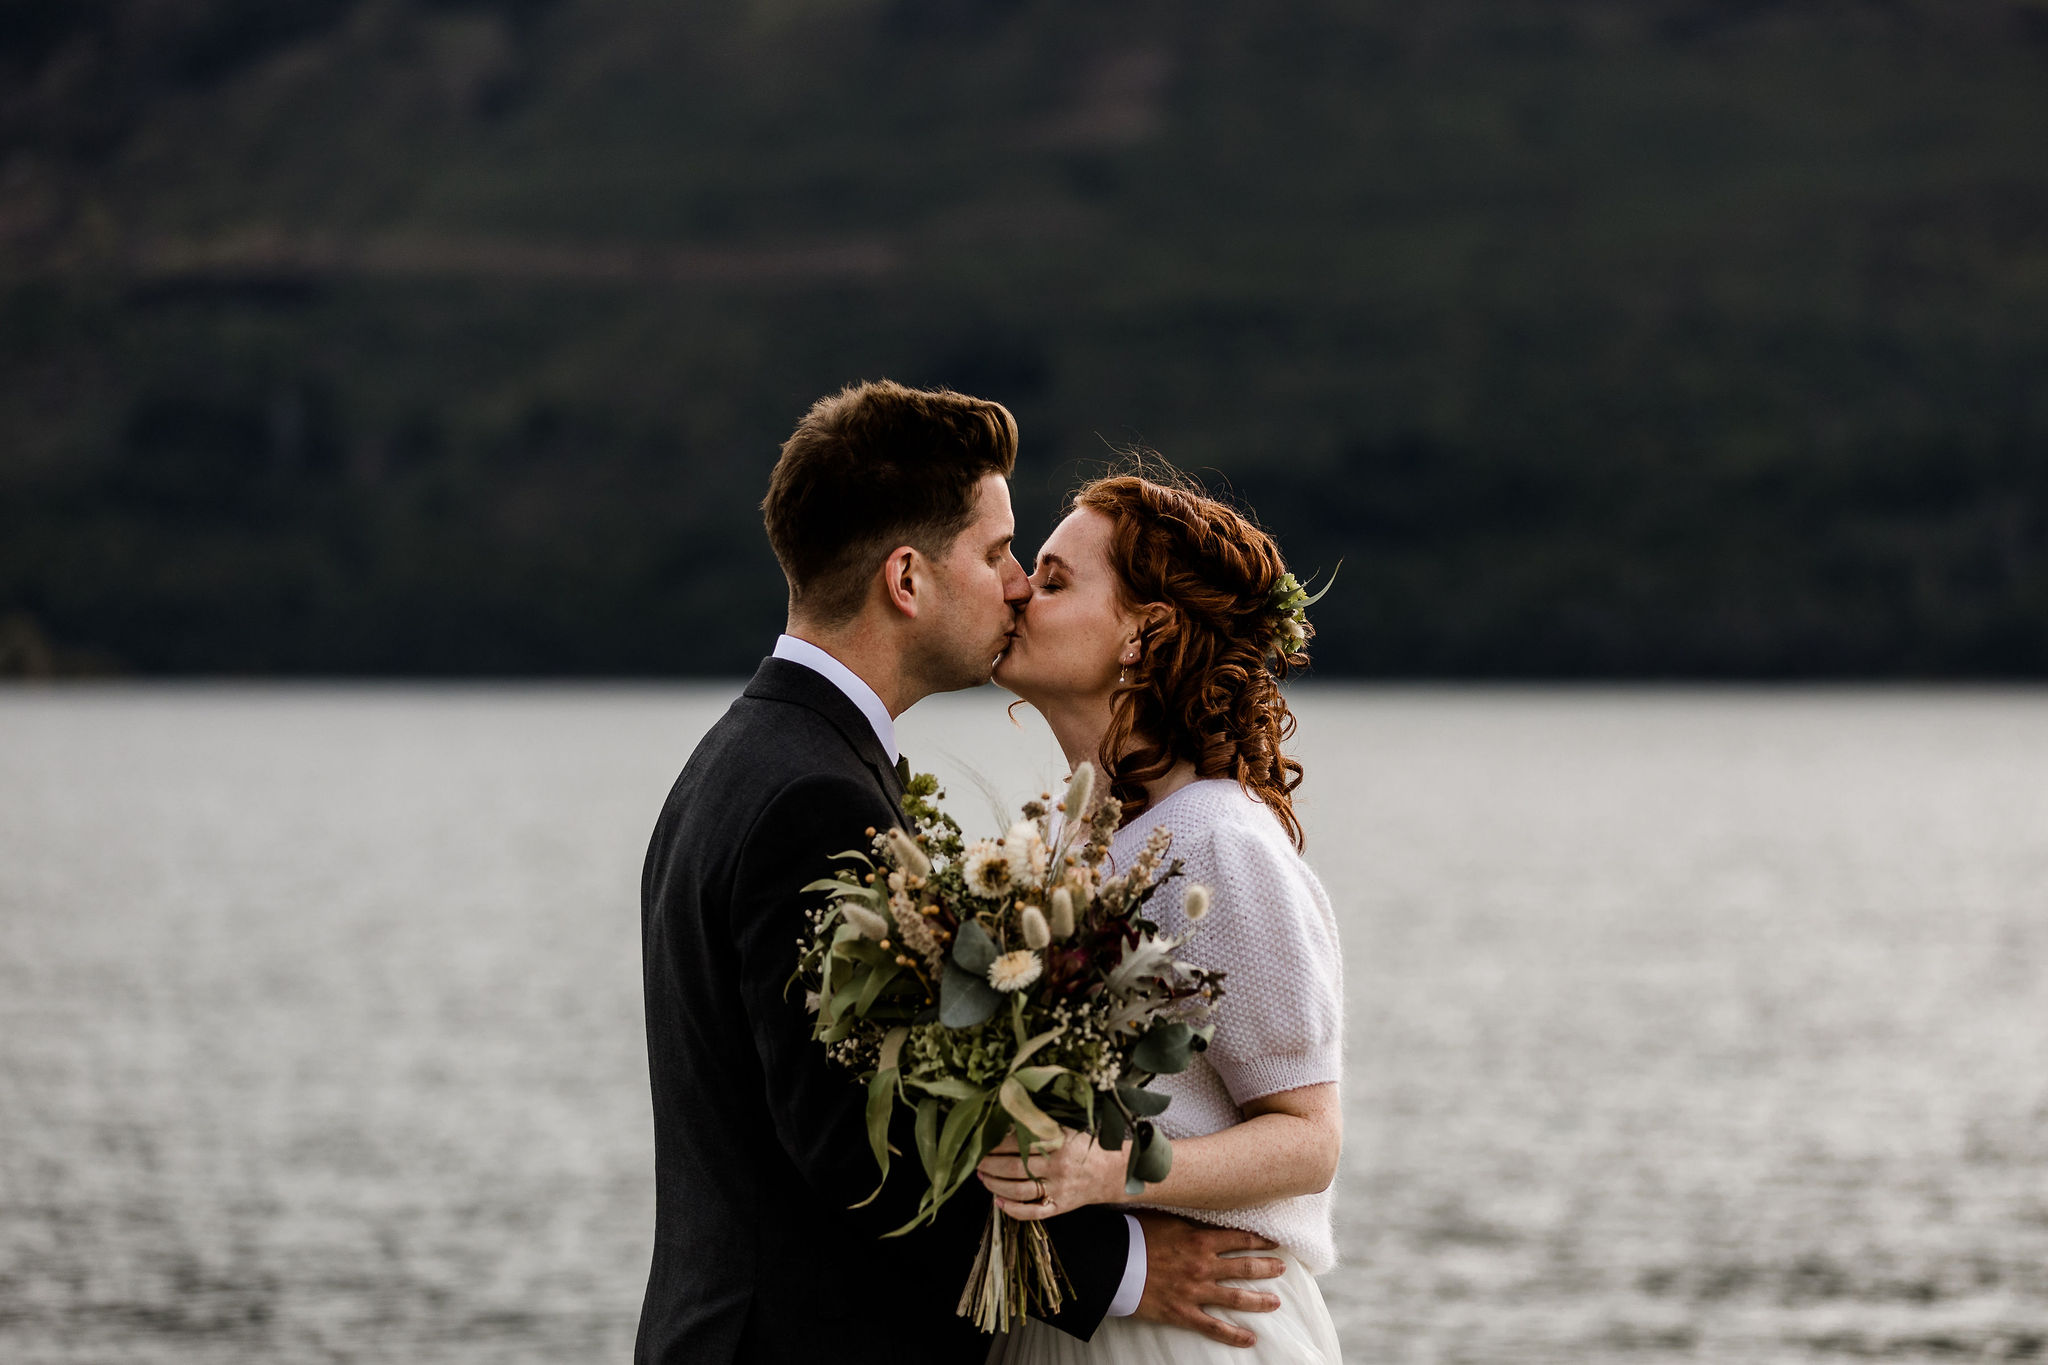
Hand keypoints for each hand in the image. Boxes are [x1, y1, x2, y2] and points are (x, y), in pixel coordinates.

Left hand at [975, 1129, 1126, 1220]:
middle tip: (977, 1162)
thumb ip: (1041, 1125)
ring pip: (1020, 1191)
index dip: (997, 1145)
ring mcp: (1058, 1189)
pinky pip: (1034, 1213)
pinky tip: (999, 1202)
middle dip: (991, 1166)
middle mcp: (1057, 1167)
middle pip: (1015, 1168)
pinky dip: (1013, 1210)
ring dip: (996, 1185)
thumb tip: (1009, 1117)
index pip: (1019, 1144)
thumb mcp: (1066, 1128)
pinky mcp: (1060, 1206)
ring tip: (983, 1178)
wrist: (1111, 1172)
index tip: (983, 1143)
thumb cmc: (1084, 1146)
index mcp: (1058, 1143)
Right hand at [1131, 1211, 1284, 1348]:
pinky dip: (1234, 1335)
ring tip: (1275, 1302)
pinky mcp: (1182, 1312)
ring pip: (1236, 1298)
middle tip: (1282, 1268)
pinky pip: (1214, 1327)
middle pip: (1245, 1267)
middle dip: (1267, 1267)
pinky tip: (1250, 1339)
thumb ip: (1188, 1216)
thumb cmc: (1134, 1235)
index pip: (1240, 1238)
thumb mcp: (1165, 1217)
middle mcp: (1203, 1265)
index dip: (1260, 1240)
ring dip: (1259, 1300)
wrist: (1113, 1262)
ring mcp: (1194, 1291)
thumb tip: (1204, 1207)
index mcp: (1199, 1239)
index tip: (1274, 1242)